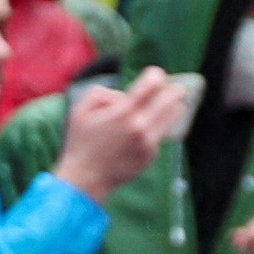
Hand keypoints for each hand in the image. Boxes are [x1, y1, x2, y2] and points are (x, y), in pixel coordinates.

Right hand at [45, 69, 195, 199]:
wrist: (85, 179)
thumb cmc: (81, 143)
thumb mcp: (79, 110)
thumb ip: (101, 92)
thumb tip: (122, 95)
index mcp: (123, 112)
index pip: (152, 84)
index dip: (156, 74)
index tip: (154, 75)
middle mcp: (140, 126)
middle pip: (172, 98)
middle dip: (174, 89)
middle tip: (174, 88)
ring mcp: (148, 142)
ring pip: (174, 116)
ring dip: (173, 106)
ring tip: (170, 104)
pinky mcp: (150, 155)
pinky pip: (160, 134)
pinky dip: (154, 129)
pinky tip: (142, 133)